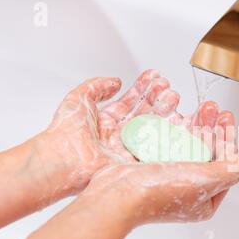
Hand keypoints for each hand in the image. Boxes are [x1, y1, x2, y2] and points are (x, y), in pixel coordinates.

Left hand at [35, 70, 180, 193]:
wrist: (64, 158)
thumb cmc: (66, 131)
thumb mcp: (79, 98)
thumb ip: (97, 86)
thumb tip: (115, 81)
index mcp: (105, 121)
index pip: (129, 101)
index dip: (143, 88)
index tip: (155, 77)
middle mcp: (118, 134)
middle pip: (143, 114)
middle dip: (157, 98)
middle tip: (167, 87)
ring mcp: (126, 148)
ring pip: (151, 128)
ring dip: (164, 113)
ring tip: (173, 98)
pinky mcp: (133, 162)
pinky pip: (153, 148)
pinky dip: (166, 135)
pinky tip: (174, 122)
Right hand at [78, 102, 238, 226]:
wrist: (115, 194)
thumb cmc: (155, 193)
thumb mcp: (204, 181)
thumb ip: (229, 170)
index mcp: (204, 200)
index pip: (224, 165)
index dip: (228, 139)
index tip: (226, 119)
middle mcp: (188, 189)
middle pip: (206, 151)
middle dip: (211, 126)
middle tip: (212, 108)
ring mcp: (169, 176)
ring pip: (187, 143)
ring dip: (193, 122)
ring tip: (195, 107)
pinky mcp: (152, 165)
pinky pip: (168, 141)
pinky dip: (174, 125)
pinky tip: (176, 112)